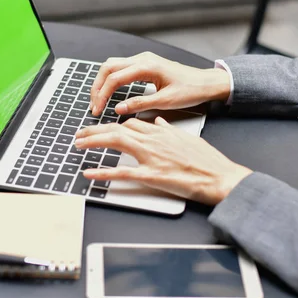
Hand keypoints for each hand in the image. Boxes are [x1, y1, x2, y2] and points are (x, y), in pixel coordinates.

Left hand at [74, 117, 251, 204]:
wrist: (219, 176)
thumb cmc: (207, 160)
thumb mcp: (188, 137)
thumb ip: (169, 129)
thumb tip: (157, 121)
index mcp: (162, 131)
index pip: (131, 123)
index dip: (113, 124)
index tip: (102, 126)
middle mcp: (153, 140)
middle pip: (117, 129)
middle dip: (95, 129)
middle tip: (80, 132)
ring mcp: (150, 157)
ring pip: (115, 143)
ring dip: (93, 142)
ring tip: (78, 143)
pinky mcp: (151, 175)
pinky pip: (121, 173)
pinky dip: (103, 172)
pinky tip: (89, 172)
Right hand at [89, 52, 230, 115]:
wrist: (206, 83)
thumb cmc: (191, 90)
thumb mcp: (166, 102)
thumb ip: (140, 104)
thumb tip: (119, 109)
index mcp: (147, 66)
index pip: (114, 79)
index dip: (102, 95)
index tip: (97, 110)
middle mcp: (143, 59)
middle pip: (108, 68)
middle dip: (97, 87)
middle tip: (93, 106)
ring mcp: (143, 59)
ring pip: (113, 66)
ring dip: (102, 82)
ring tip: (98, 100)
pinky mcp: (145, 64)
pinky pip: (121, 68)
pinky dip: (111, 79)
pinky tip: (109, 91)